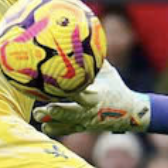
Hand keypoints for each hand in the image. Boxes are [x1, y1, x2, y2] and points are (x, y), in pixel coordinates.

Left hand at [32, 63, 151, 135]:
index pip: (86, 93)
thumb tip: (82, 36)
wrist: (129, 113)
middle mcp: (92, 110)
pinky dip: (56, 128)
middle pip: (75, 113)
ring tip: (38, 115)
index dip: (76, 91)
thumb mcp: (108, 71)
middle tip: (46, 108)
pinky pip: (68, 131)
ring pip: (69, 124)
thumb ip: (94, 59)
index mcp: (99, 94)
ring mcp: (87, 121)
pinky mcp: (83, 128)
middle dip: (61, 111)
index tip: (64, 87)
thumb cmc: (115, 87)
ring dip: (54, 121)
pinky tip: (44, 124)